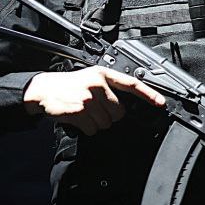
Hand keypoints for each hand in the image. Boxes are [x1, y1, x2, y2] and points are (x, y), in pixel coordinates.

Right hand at [23, 66, 165, 135]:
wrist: (44, 89)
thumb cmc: (70, 86)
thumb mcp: (91, 78)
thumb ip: (109, 89)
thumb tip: (125, 107)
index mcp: (103, 74)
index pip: (132, 84)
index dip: (149, 94)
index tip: (160, 103)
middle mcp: (98, 84)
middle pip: (119, 113)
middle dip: (109, 116)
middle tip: (95, 110)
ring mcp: (88, 98)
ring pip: (106, 123)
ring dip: (96, 123)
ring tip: (84, 112)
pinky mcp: (79, 110)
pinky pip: (92, 129)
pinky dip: (86, 128)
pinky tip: (77, 118)